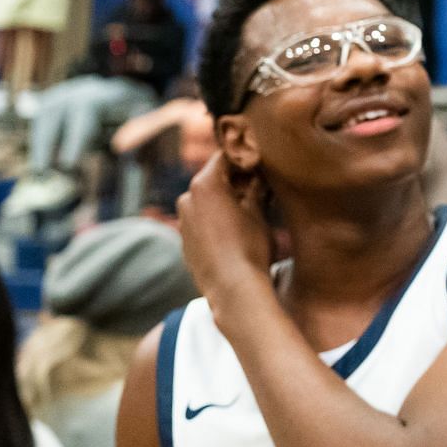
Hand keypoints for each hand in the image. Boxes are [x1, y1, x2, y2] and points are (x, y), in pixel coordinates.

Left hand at [176, 153, 273, 299]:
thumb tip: (257, 176)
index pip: (225, 157)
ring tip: (252, 209)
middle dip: (236, 179)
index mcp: (204, 184)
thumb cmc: (250, 247)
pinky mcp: (185, 242)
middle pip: (214, 178)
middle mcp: (187, 198)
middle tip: (261, 185)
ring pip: (207, 200)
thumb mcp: (258, 212)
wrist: (233, 289)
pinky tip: (237, 231)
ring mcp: (183, 221)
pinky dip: (217, 219)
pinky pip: (202, 221)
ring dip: (226, 200)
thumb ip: (255, 188)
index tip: (262, 162)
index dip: (245, 157)